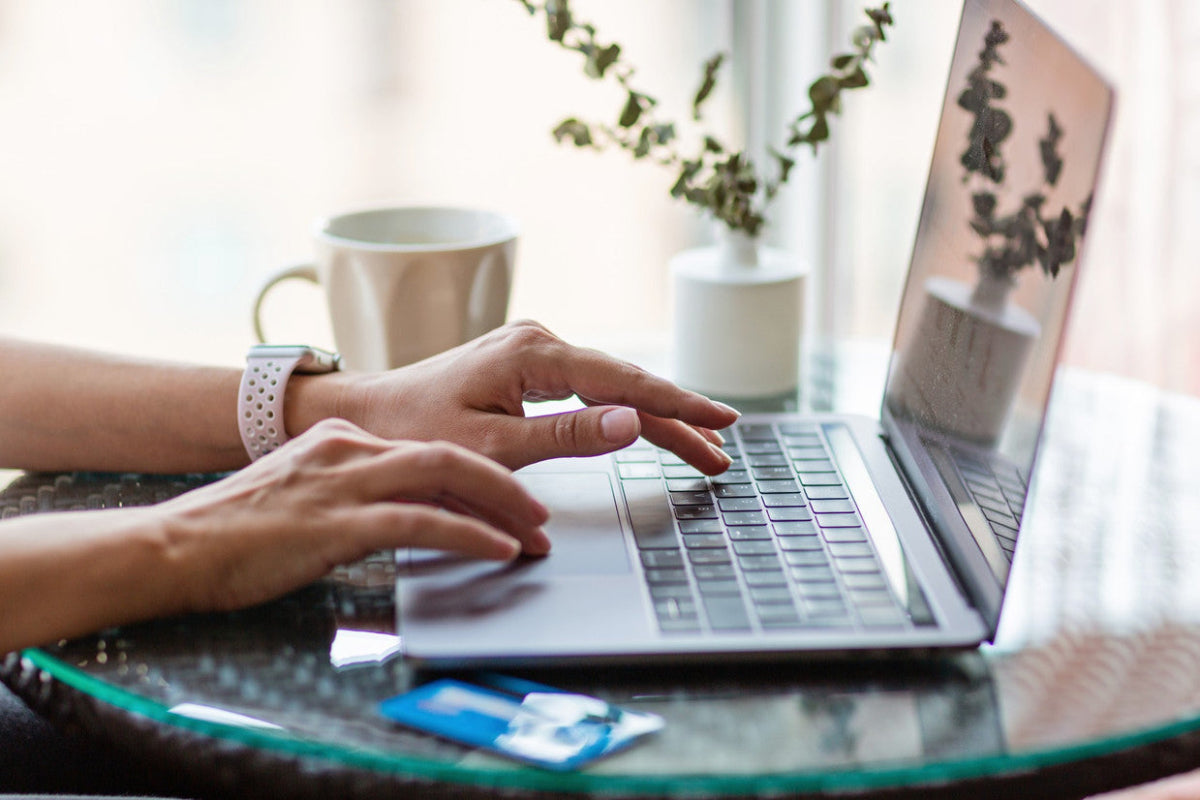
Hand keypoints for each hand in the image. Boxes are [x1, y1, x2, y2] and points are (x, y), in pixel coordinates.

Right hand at [154, 419, 549, 613]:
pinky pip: (420, 520)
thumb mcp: (303, 494)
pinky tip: (497, 549)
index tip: (509, 500)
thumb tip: (401, 513)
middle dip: (504, 482)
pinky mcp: (336, 520)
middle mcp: (350, 448)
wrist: (173, 546)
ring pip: (444, 475)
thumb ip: (350, 492)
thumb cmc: (234, 532)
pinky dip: (468, 533)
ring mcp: (343, 480)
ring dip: (501, 504)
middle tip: (540, 513)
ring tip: (534, 532)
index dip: (478, 474)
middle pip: (449, 452)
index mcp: (343, 438)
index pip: (428, 448)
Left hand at [300, 320, 739, 472]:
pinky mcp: (530, 365)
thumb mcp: (493, 446)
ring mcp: (535, 350)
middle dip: (678, 419)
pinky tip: (653, 424)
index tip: (721, 420)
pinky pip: (590, 388)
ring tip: (703, 448)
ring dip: (657, 418)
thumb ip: (566, 436)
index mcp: (533, 354)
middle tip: (722, 452)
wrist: (373, 416)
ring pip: (613, 386)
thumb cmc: (419, 434)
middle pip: (627, 383)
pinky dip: (624, 411)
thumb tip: (634, 421)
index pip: (624, 381)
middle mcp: (539, 341)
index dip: (678, 404)